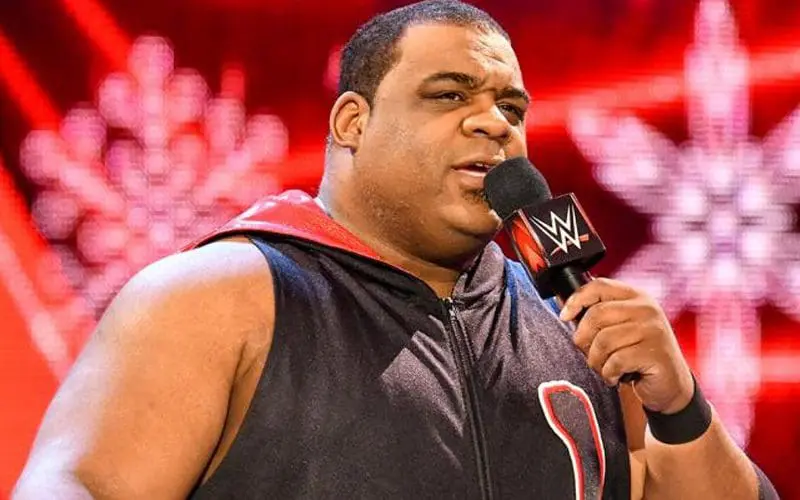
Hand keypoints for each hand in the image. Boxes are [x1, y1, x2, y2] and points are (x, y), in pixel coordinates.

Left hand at [559, 278, 694, 413]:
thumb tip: (564, 310)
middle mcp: (647, 308)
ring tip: (604, 368)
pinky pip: (616, 361)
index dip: (576, 299)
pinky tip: (615, 377)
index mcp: (636, 296)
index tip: (564, 316)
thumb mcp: (620, 328)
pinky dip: (609, 373)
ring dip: (596, 361)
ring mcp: (654, 329)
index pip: (599, 286)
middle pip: (596, 315)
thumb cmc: (636, 354)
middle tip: (589, 354)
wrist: (670, 384)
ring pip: (603, 341)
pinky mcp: (656, 353)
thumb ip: (598, 317)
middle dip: (583, 339)